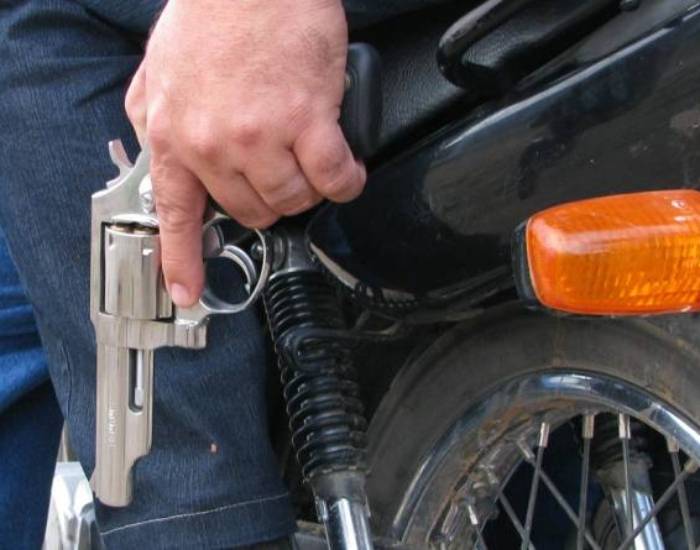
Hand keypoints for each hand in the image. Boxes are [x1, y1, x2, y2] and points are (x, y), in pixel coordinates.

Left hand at [125, 0, 366, 306]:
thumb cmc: (214, 14)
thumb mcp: (158, 69)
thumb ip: (154, 119)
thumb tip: (159, 153)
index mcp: (176, 134)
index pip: (178, 214)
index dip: (183, 259)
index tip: (186, 291)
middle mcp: (217, 144)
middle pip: (250, 211)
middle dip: (264, 201)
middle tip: (274, 174)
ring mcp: (264, 136)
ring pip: (293, 200)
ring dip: (304, 189)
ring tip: (307, 160)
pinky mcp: (310, 122)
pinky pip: (333, 180)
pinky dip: (344, 182)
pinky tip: (344, 170)